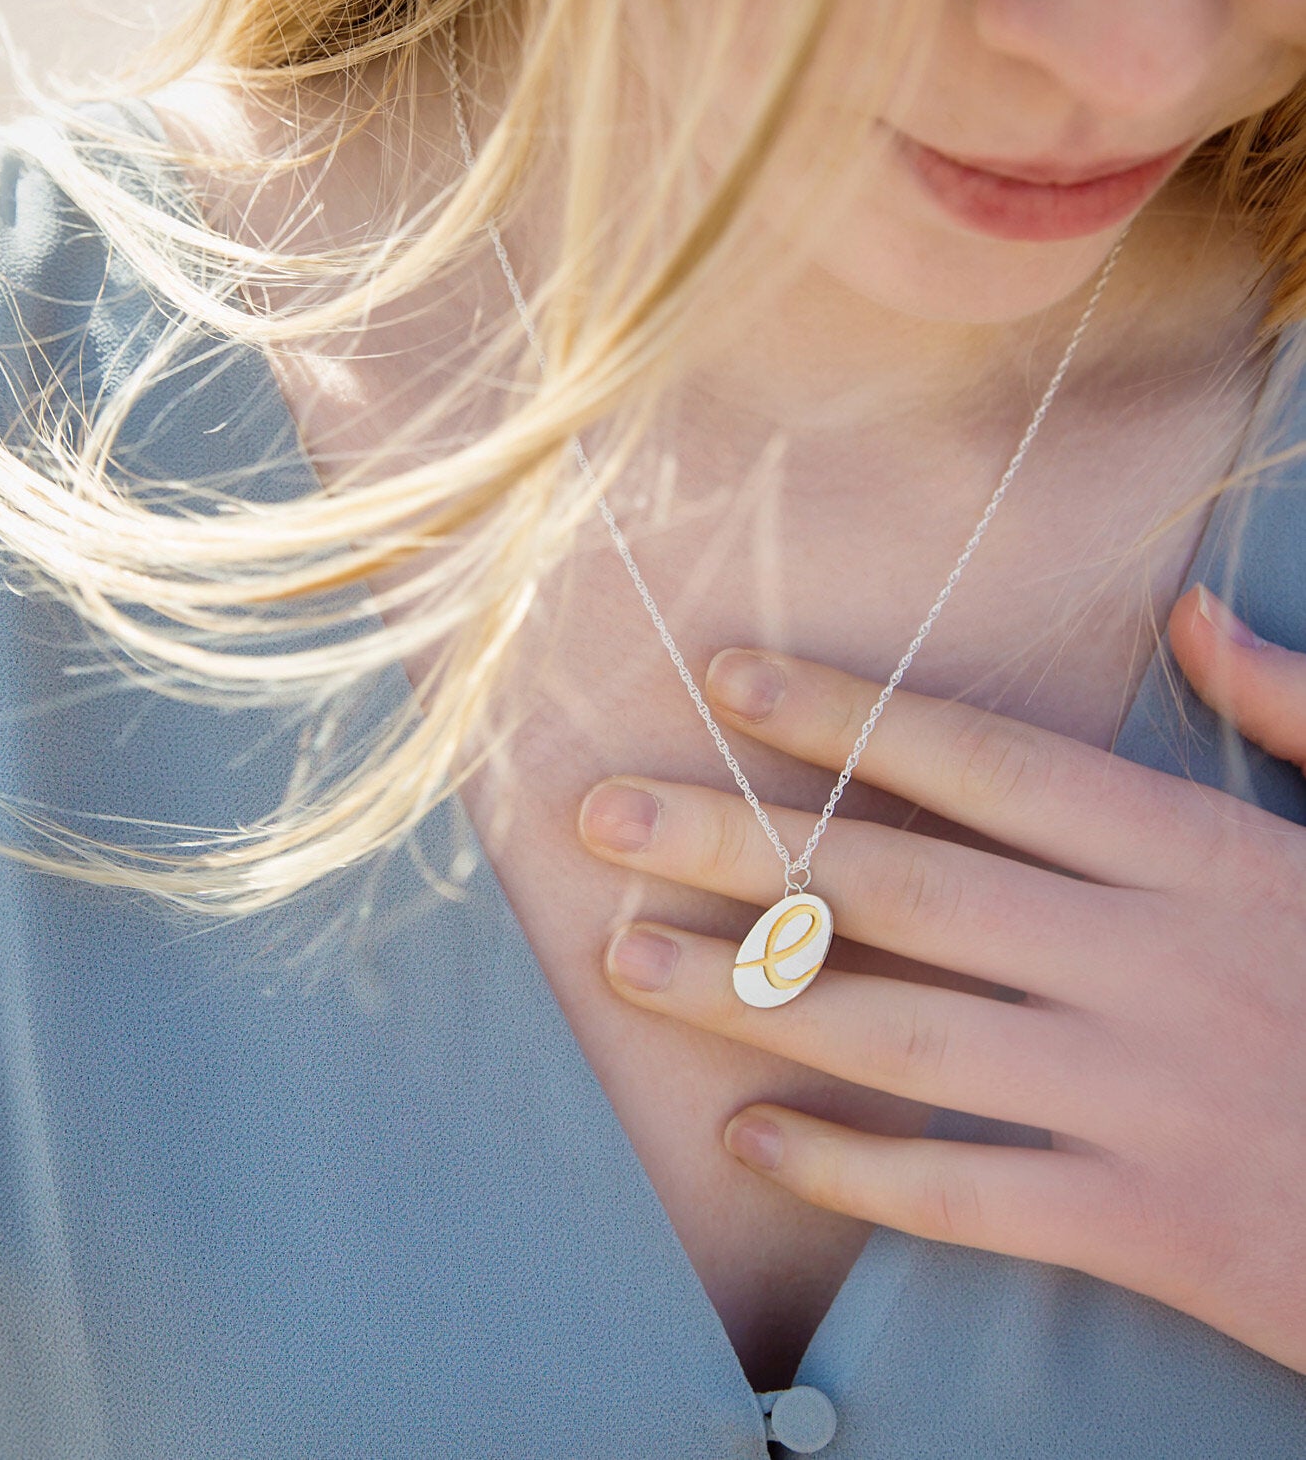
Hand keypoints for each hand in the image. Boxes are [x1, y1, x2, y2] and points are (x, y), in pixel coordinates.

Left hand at [577, 582, 1305, 1372]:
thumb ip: (1295, 713)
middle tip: (601, 814)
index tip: (724, 684)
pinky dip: (849, 1169)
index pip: (984, 763)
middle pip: (899, 885)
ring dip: (745, 995)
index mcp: (1202, 855)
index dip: (846, 719)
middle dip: (734, 842)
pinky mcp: (1151, 1223)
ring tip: (623, 961)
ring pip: (900, 1032)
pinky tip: (744, 1136)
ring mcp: (1143, 1094)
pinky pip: (964, 1192)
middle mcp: (1149, 959)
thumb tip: (1191, 614)